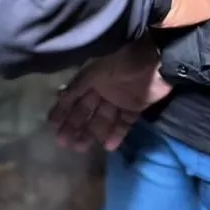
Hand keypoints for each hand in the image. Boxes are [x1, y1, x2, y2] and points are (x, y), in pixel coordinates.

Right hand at [48, 38, 172, 151]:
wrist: (156, 61)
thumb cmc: (122, 62)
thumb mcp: (94, 72)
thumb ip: (77, 86)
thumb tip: (58, 97)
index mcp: (92, 78)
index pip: (74, 97)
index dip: (63, 111)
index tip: (53, 127)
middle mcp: (104, 89)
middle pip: (87, 111)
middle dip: (75, 126)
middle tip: (65, 144)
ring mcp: (121, 98)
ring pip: (104, 119)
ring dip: (93, 133)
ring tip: (81, 148)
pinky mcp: (138, 106)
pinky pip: (125, 122)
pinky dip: (117, 134)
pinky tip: (108, 147)